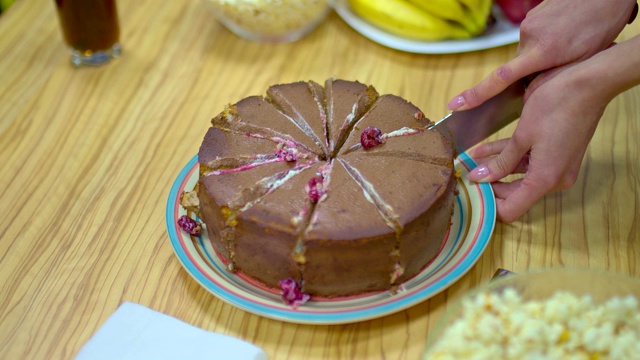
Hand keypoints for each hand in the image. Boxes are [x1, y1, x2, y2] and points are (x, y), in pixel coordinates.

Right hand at [447, 0, 637, 110]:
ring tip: (568, 44)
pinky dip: (545, 39)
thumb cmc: (600, 25)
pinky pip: (533, 36)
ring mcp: (529, 24)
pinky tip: (564, 32)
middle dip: (534, 72)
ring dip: (543, 54)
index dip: (476, 94)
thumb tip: (531, 88)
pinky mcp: (532, 15)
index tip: (455, 105)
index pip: (500, 79)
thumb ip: (553, 75)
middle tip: (558, 67)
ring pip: (528, 51)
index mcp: (541, 52)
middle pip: (521, 66)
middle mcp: (529, 37)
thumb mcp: (583, 59)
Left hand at [466, 61, 610, 221]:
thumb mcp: (522, 136)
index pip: (511, 210)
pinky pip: (529, 162)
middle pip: (514, 195)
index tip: (469, 193)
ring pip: (518, 176)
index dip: (488, 205)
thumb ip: (501, 162)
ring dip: (494, 169)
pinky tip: (482, 150)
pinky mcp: (558, 154)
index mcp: (545, 179)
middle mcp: (554, 179)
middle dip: (488, 185)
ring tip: (469, 161)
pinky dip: (508, 157)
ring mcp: (558, 167)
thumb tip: (480, 178)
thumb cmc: (557, 106)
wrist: (590, 83)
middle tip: (464, 175)